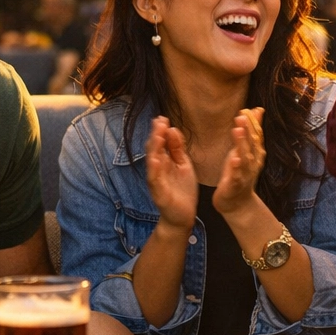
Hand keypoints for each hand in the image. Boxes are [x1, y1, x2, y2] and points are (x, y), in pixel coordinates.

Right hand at [144, 116, 198, 231]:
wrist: (183, 216)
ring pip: (152, 162)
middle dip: (156, 135)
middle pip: (154, 149)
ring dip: (154, 148)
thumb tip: (172, 129)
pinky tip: (156, 159)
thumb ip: (177, 148)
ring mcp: (156, 181)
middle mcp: (157, 170)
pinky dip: (154, 170)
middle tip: (159, 122)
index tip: (162, 118)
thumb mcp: (183, 165)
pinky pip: (155, 180)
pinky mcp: (159, 193)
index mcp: (163, 162)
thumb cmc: (182, 190)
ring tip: (157, 135)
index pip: (159, 143)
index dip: (160, 131)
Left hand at [214, 108, 265, 219]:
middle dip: (248, 130)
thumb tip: (258, 109)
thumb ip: (252, 130)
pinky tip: (234, 159)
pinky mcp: (235, 185)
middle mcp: (252, 162)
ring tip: (238, 131)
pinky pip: (236, 176)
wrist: (237, 203)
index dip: (253, 123)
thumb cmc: (239, 172)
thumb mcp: (245, 149)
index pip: (256, 135)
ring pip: (244, 158)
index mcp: (255, 153)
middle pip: (252, 144)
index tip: (248, 109)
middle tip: (242, 116)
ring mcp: (245, 174)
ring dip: (242, 144)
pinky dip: (236, 168)